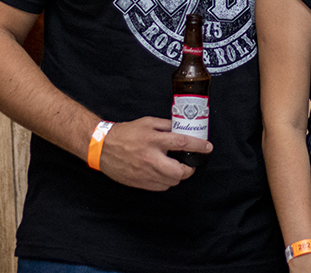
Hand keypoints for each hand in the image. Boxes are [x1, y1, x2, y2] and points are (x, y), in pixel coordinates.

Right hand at [97, 116, 212, 190]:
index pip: (182, 143)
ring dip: (177, 176)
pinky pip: (161, 187)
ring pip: (171, 181)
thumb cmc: (125, 133)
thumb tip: (182, 128)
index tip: (208, 147)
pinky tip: (163, 173)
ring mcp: (145, 172)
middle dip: (189, 169)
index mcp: (154, 140)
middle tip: (190, 165)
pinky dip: (166, 182)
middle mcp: (151, 158)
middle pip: (179, 171)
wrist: (102, 147)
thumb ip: (166, 126)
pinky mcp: (140, 182)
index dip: (198, 146)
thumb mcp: (147, 123)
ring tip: (175, 167)